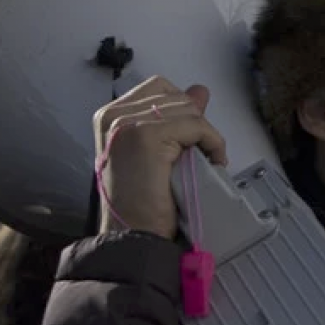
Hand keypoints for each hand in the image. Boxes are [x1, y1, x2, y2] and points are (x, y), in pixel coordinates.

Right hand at [92, 76, 226, 238]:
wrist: (132, 235)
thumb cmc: (140, 203)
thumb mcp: (157, 153)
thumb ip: (174, 119)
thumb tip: (201, 90)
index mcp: (110, 116)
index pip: (158, 88)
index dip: (182, 109)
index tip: (190, 138)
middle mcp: (115, 114)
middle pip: (175, 96)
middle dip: (195, 123)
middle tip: (200, 154)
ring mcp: (129, 123)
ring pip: (187, 109)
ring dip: (205, 135)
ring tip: (205, 161)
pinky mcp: (148, 136)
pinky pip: (196, 126)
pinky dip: (212, 142)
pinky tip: (213, 162)